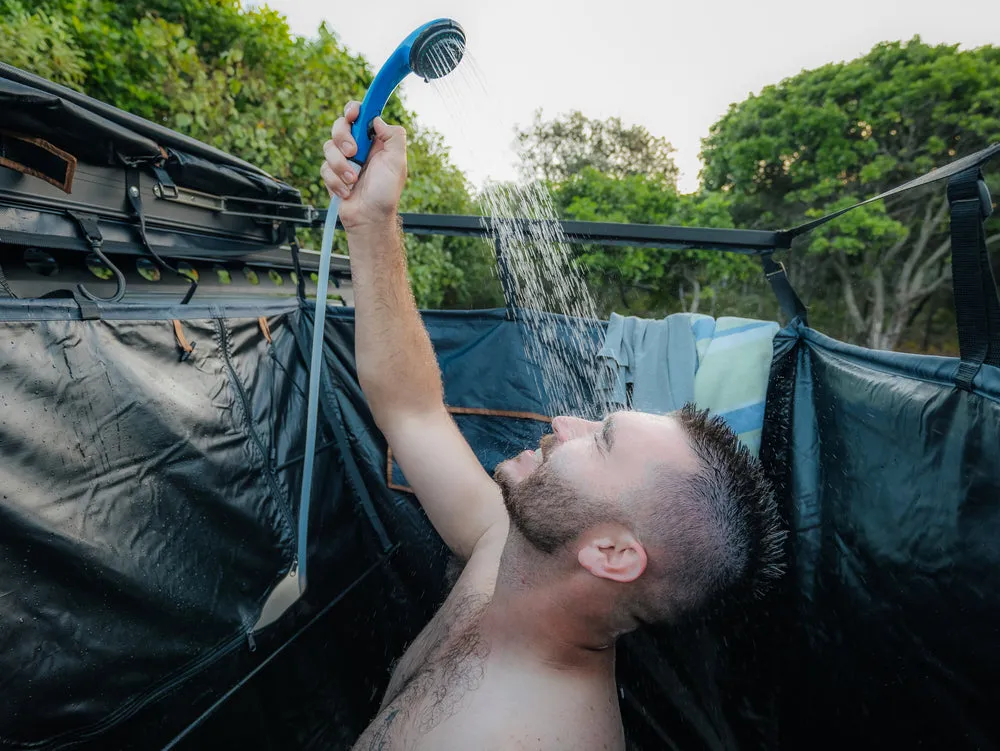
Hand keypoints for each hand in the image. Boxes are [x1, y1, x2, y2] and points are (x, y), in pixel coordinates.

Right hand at [322, 101, 407, 231]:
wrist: (369, 218)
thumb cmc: (385, 193)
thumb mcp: (398, 162)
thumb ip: (393, 136)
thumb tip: (376, 119)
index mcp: (374, 141)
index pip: (361, 115)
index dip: (354, 109)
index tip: (353, 114)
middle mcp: (358, 147)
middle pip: (340, 125)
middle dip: (343, 138)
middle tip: (353, 153)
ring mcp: (343, 160)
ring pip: (328, 146)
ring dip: (340, 165)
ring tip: (353, 180)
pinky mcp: (332, 173)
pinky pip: (324, 167)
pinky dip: (335, 181)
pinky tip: (347, 191)